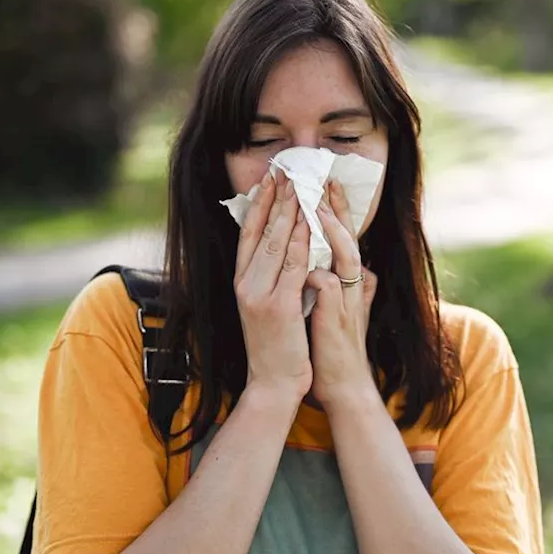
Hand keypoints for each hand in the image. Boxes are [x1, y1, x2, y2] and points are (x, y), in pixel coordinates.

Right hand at [234, 171, 312, 401]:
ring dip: (289, 210)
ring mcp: (260, 294)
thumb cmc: (275, 346)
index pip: (248, 233)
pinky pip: (293, 264)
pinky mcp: (278, 306)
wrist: (273, 383)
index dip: (259, 204)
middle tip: (286, 170)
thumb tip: (279, 248)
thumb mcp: (265, 306)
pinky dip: (301, 239)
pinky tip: (310, 220)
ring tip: (299, 185)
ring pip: (276, 242)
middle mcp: (246, 284)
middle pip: (261, 231)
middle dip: (275, 198)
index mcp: (242, 282)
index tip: (269, 179)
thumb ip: (269, 278)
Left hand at [307, 180, 379, 406]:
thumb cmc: (332, 348)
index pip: (341, 238)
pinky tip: (304, 261)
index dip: (334, 211)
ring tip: (314, 205)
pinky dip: (316, 271)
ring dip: (329, 230)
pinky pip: (328, 285)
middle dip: (335, 207)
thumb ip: (335, 284)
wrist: (342, 386)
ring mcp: (348, 300)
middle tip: (324, 179)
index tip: (323, 185)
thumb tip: (330, 264)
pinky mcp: (337, 317)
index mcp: (349, 281)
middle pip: (347, 237)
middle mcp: (354, 285)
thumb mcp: (335, 309)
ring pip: (345, 255)